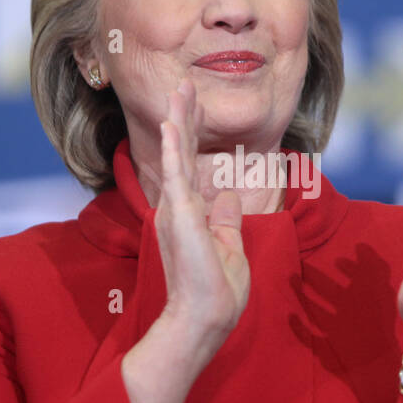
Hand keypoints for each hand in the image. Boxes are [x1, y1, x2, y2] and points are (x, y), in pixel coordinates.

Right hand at [149, 78, 249, 335]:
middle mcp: (180, 206)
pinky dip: (174, 148)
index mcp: (191, 213)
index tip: (195, 106)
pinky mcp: (179, 215)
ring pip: (178, 155)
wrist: (206, 318)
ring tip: (179, 89)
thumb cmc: (217, 292)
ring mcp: (178, 209)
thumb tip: (229, 195)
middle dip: (185, 116)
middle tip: (184, 84)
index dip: (194, 135)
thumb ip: (227, 220)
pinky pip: (176, 174)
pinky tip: (172, 123)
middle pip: (183, 152)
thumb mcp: (230, 247)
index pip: (193, 165)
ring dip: (178, 120)